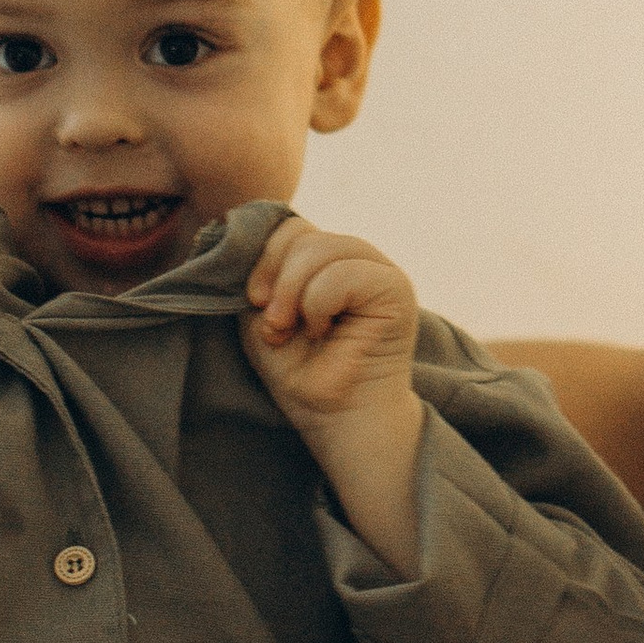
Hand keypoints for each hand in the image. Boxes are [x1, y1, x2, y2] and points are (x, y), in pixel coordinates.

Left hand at [243, 216, 427, 572]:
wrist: (332, 415)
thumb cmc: (298, 368)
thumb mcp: (265, 309)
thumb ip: (263, 268)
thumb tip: (248, 229)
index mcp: (326, 257)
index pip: (287, 227)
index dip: (262, 259)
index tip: (254, 303)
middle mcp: (354, 256)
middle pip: (299, 234)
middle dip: (276, 282)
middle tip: (276, 328)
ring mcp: (378, 267)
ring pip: (318, 249)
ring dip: (293, 296)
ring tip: (296, 332)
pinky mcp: (394, 286)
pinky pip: (341, 274)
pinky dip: (319, 306)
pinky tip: (327, 332)